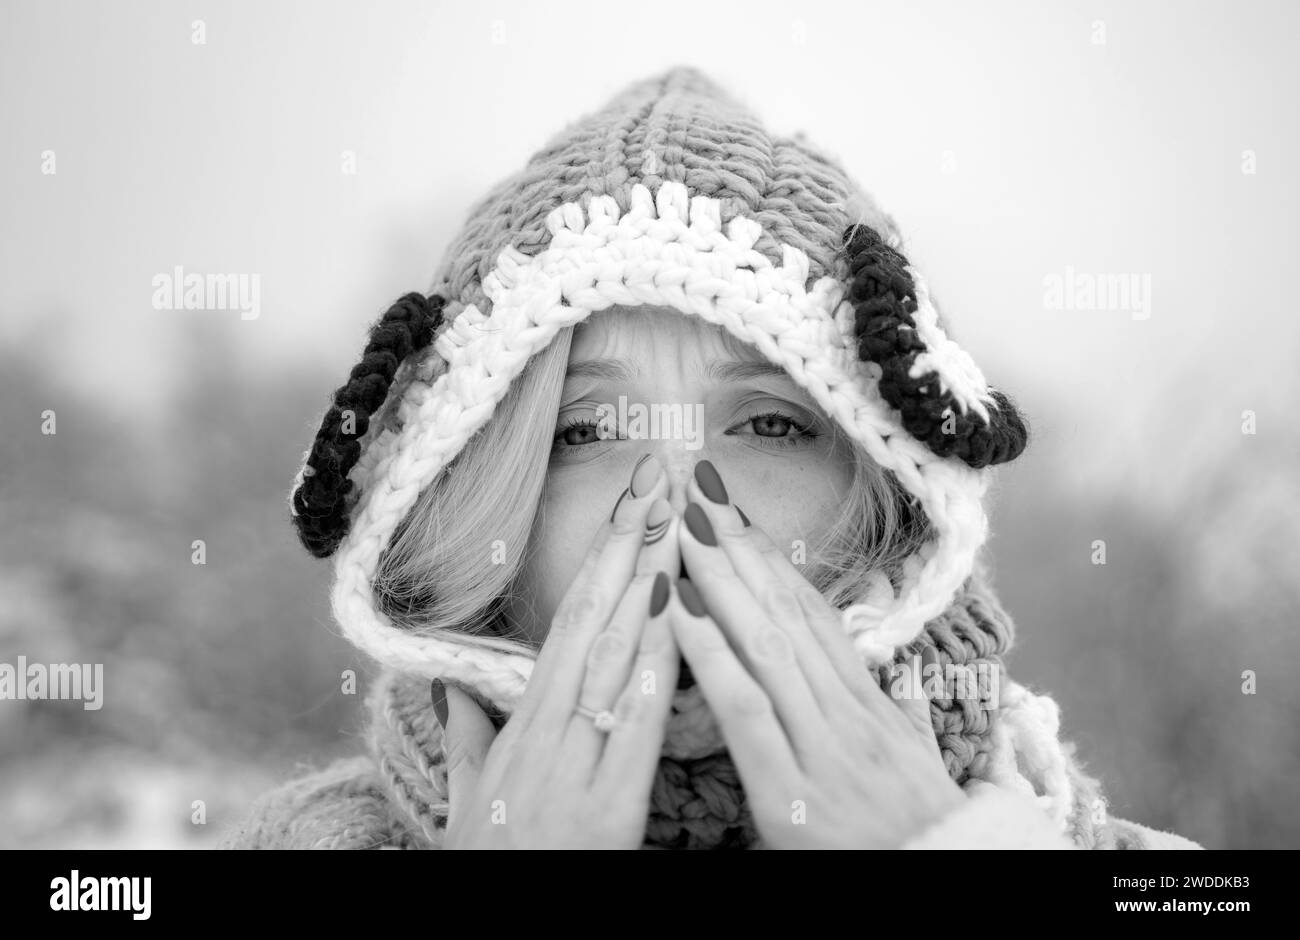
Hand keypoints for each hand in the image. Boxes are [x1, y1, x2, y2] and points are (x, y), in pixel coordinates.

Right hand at [436, 454, 681, 848]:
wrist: (497, 927)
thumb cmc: (488, 868)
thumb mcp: (468, 803)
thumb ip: (465, 741)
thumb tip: (449, 689)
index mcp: (524, 728)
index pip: (571, 623)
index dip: (602, 560)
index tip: (629, 504)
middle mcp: (547, 733)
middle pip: (594, 622)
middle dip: (629, 546)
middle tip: (658, 478)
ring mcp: (575, 766)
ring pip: (615, 658)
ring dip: (650, 582)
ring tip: (676, 520)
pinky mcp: (607, 809)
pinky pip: (636, 726)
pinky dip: (656, 667)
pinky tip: (677, 616)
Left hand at [665, 459, 964, 848]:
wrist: (947, 886)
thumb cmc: (927, 836)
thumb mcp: (922, 768)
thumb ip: (907, 716)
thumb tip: (903, 675)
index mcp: (869, 707)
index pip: (813, 617)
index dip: (772, 561)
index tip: (737, 514)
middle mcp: (847, 714)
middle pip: (785, 612)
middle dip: (739, 547)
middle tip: (698, 489)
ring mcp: (822, 747)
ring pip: (766, 644)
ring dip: (720, 578)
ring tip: (682, 525)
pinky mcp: (792, 791)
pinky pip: (746, 709)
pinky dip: (711, 654)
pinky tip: (678, 609)